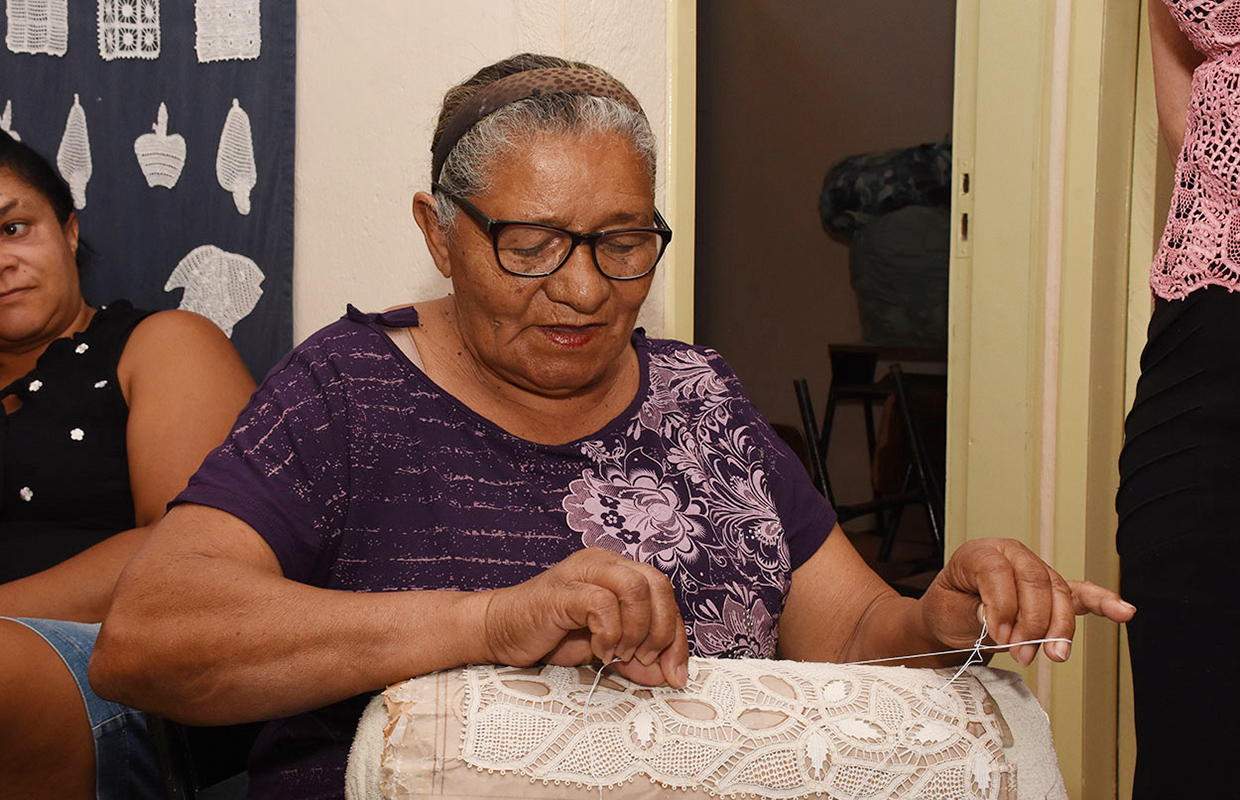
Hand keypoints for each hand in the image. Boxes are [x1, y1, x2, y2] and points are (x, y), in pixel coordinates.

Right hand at [481, 548, 688, 686]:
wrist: (500, 632)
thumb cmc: (551, 635)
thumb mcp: (606, 649)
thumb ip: (637, 658)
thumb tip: (670, 675)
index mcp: (618, 570)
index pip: (665, 594)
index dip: (677, 636)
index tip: (675, 672)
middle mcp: (604, 563)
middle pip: (658, 585)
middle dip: (662, 631)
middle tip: (643, 660)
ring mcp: (582, 572)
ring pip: (636, 588)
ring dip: (636, 630)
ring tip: (619, 653)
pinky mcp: (563, 590)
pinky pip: (602, 603)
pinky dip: (609, 632)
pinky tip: (598, 649)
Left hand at [919, 538, 1135, 665]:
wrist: (951, 619)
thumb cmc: (949, 610)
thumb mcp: (949, 611)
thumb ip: (974, 613)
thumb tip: (998, 619)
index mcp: (980, 553)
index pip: (998, 572)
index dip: (1001, 606)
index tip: (999, 635)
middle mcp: (1010, 555)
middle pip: (1036, 582)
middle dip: (1033, 622)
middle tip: (1021, 653)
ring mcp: (1034, 571)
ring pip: (1059, 594)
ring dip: (1058, 628)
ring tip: (1053, 655)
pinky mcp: (1051, 592)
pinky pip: (1080, 595)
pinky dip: (1102, 603)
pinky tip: (1123, 611)